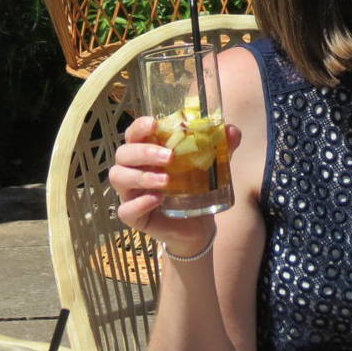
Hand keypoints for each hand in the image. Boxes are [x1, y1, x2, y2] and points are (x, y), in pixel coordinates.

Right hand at [109, 116, 241, 257]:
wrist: (196, 226)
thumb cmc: (195, 188)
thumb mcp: (210, 166)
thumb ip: (220, 148)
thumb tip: (233, 130)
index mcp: (147, 152)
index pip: (133, 133)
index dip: (139, 127)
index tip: (153, 124)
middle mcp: (133, 169)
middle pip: (123, 153)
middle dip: (144, 152)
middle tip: (169, 157)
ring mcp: (130, 193)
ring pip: (118, 177)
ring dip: (141, 176)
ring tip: (166, 181)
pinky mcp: (133, 216)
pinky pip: (125, 209)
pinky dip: (139, 203)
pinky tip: (157, 200)